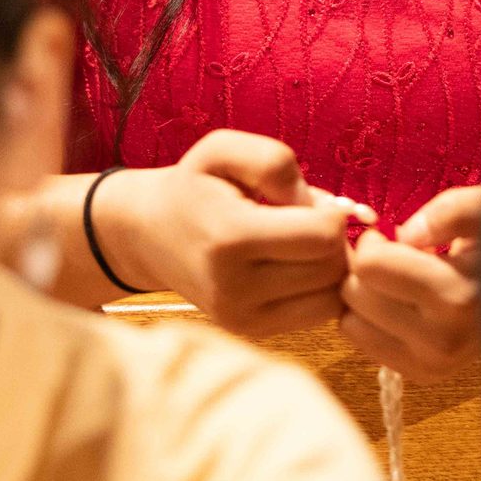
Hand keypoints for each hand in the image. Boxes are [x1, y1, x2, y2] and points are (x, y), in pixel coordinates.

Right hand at [94, 130, 359, 336]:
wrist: (148, 233)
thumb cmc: (193, 185)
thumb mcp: (222, 150)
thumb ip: (272, 161)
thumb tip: (315, 206)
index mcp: (229, 237)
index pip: (321, 237)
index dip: (330, 213)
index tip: (309, 200)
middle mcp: (235, 287)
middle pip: (331, 269)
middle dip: (331, 239)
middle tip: (305, 219)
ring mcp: (242, 317)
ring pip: (330, 297)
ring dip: (328, 266)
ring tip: (299, 242)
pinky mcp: (251, 331)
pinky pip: (317, 315)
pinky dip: (318, 289)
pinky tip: (294, 266)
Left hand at [339, 184, 480, 382]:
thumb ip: (451, 212)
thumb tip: (406, 236)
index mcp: (459, 297)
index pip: (369, 266)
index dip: (374, 241)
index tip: (392, 236)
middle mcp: (443, 340)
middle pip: (353, 294)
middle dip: (364, 269)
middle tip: (392, 258)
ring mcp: (433, 364)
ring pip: (350, 322)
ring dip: (364, 296)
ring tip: (396, 282)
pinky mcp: (424, 374)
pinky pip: (362, 342)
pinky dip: (369, 319)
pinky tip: (399, 304)